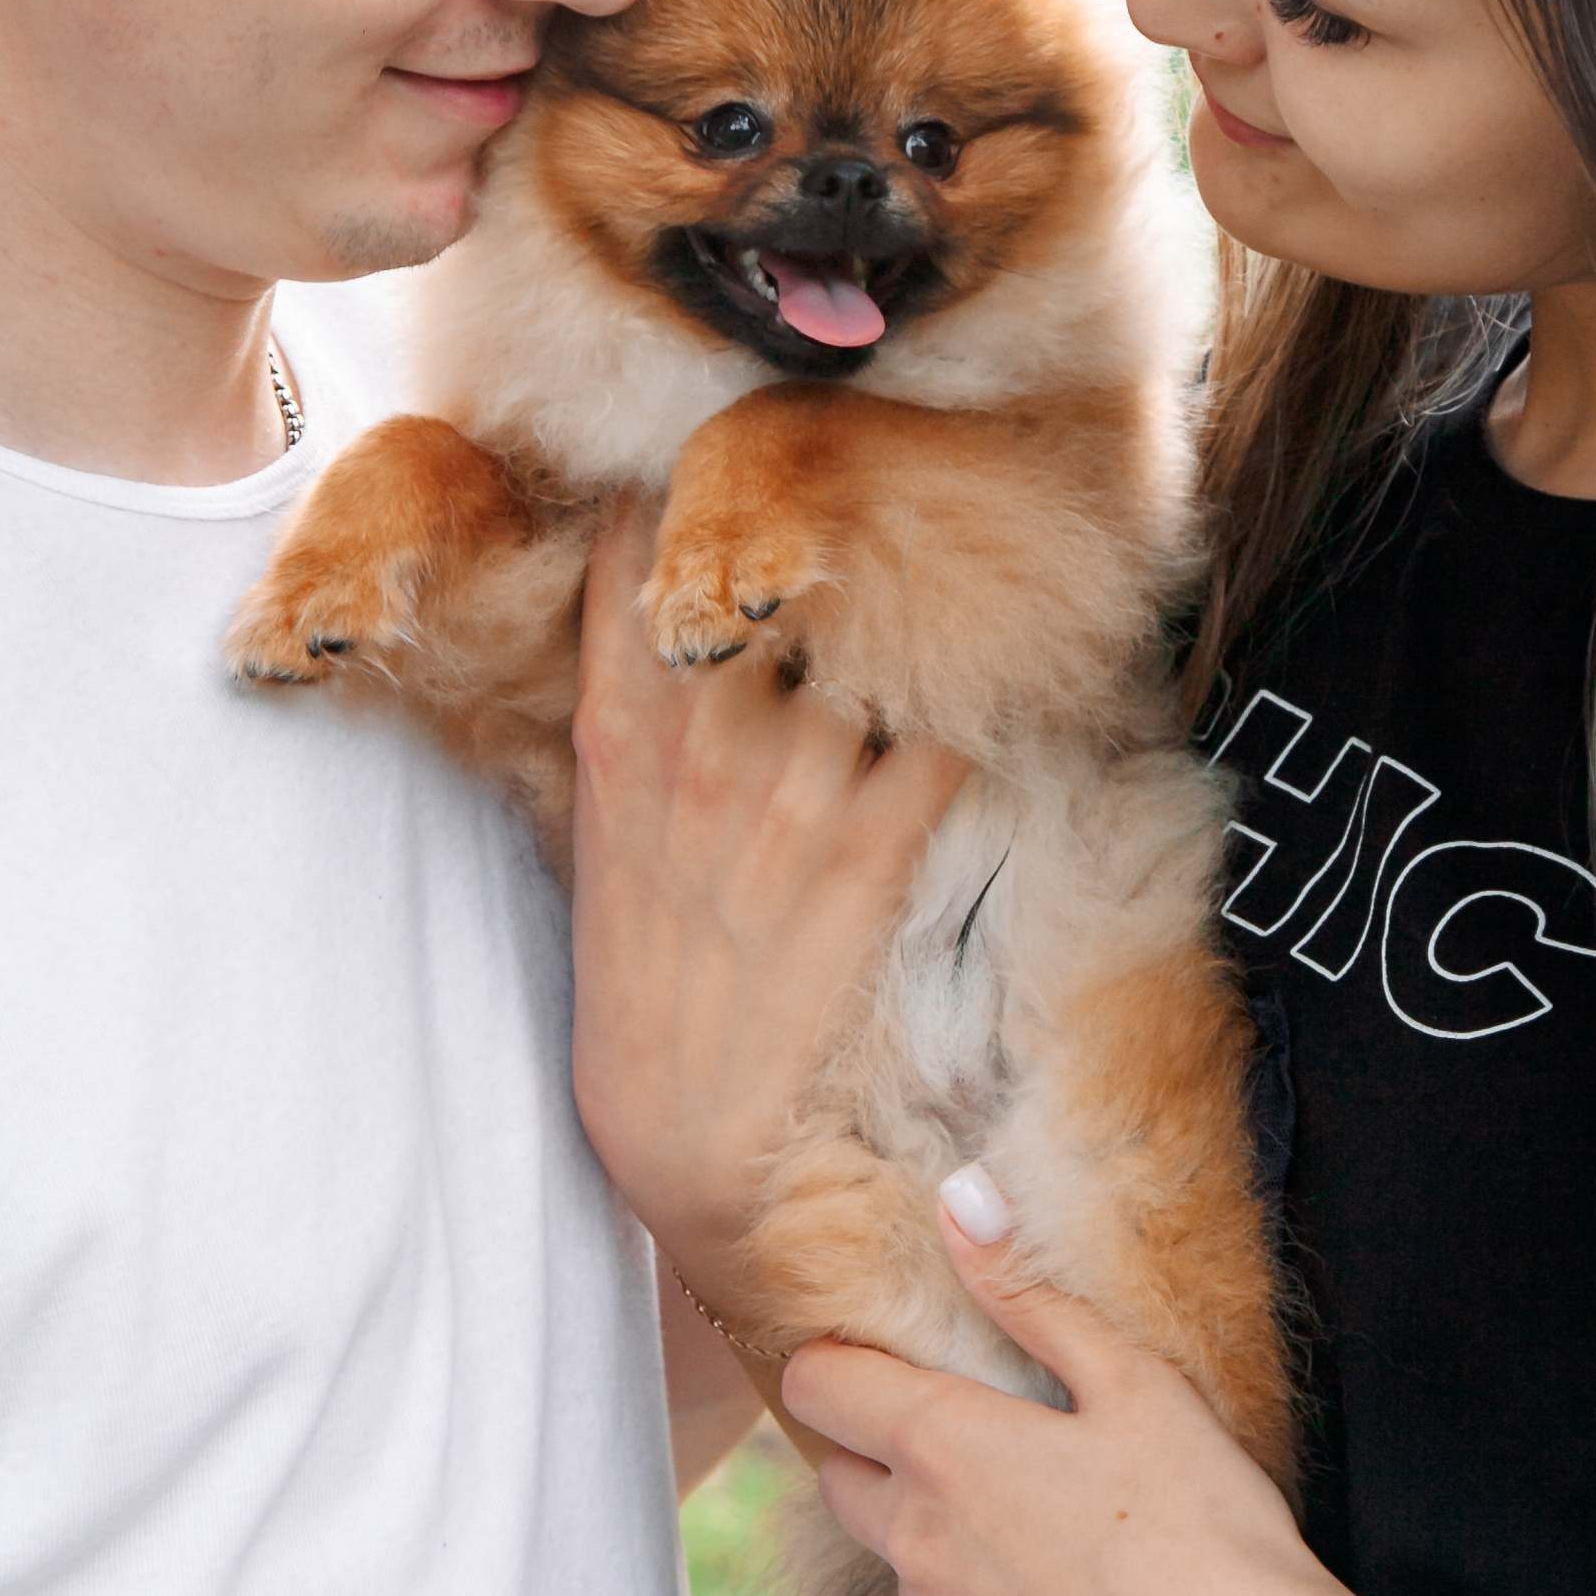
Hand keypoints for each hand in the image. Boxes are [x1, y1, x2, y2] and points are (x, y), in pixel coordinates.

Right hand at [568, 499, 964, 1267]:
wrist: (690, 1139)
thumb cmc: (644, 984)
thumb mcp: (600, 837)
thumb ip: (629, 723)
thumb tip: (661, 617)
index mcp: (615, 739)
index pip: (636, 557)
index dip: (690, 490)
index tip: (729, 455)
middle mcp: (699, 749)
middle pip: (767, 574)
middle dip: (815, 531)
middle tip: (868, 492)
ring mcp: (790, 797)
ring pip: (869, 639)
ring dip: (912, 609)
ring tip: (951, 579)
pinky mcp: (874, 856)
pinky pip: (945, 735)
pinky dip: (978, 701)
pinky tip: (996, 683)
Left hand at [781, 1167, 1334, 1595]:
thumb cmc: (1204, 1527)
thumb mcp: (1133, 1383)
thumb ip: (1030, 1295)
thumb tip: (960, 1203)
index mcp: (944, 1449)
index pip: (819, 1387)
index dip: (832, 1364)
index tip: (875, 1361)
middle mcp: (915, 1545)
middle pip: (839, 1483)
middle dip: (877, 1456)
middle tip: (974, 1446)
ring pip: (902, 1570)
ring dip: (942, 1545)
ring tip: (1051, 1540)